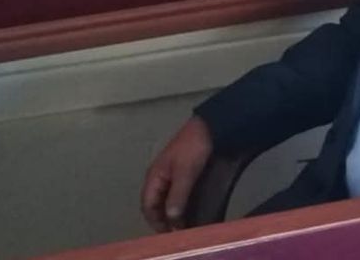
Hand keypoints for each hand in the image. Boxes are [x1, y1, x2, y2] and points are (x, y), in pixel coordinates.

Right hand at [140, 116, 212, 231]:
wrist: (212, 127)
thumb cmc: (194, 147)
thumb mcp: (185, 172)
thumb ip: (177, 195)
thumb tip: (171, 218)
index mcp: (154, 176)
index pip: (148, 205)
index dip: (156, 221)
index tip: (168, 233)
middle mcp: (160, 177)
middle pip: (156, 204)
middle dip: (164, 219)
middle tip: (178, 231)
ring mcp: (172, 175)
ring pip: (167, 200)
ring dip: (173, 212)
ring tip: (185, 224)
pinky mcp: (184, 173)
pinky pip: (178, 193)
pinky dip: (181, 204)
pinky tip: (191, 210)